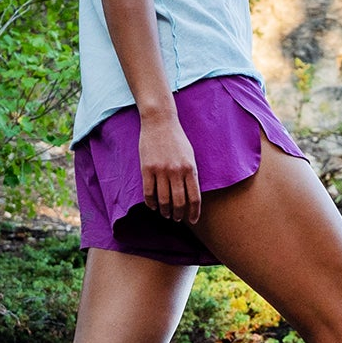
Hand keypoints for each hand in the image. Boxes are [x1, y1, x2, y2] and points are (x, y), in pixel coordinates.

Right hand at [139, 107, 200, 224]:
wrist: (159, 122)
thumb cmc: (177, 140)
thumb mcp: (190, 156)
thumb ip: (191, 175)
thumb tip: (192, 196)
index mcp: (190, 169)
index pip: (195, 198)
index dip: (194, 212)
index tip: (193, 220)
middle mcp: (176, 171)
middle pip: (179, 202)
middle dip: (178, 215)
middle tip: (176, 219)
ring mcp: (161, 170)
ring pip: (163, 200)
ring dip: (164, 211)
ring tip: (165, 214)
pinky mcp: (146, 169)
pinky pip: (148, 192)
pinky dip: (151, 203)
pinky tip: (153, 206)